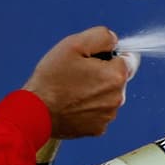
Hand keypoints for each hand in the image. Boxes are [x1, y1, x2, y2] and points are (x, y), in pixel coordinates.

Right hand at [23, 26, 138, 137]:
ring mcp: (108, 115)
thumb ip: (102, 36)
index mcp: (116, 75)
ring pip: (109, 96)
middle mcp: (118, 98)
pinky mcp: (98, 128)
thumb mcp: (74, 44)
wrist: (35, 112)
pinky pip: (99, 112)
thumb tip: (114, 41)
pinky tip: (72, 104)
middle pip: (118, 78)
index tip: (95, 58)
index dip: (111, 55)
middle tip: (78, 73)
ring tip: (72, 89)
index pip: (130, 58)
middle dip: (103, 73)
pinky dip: (89, 108)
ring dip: (96, 91)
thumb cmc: (52, 79)